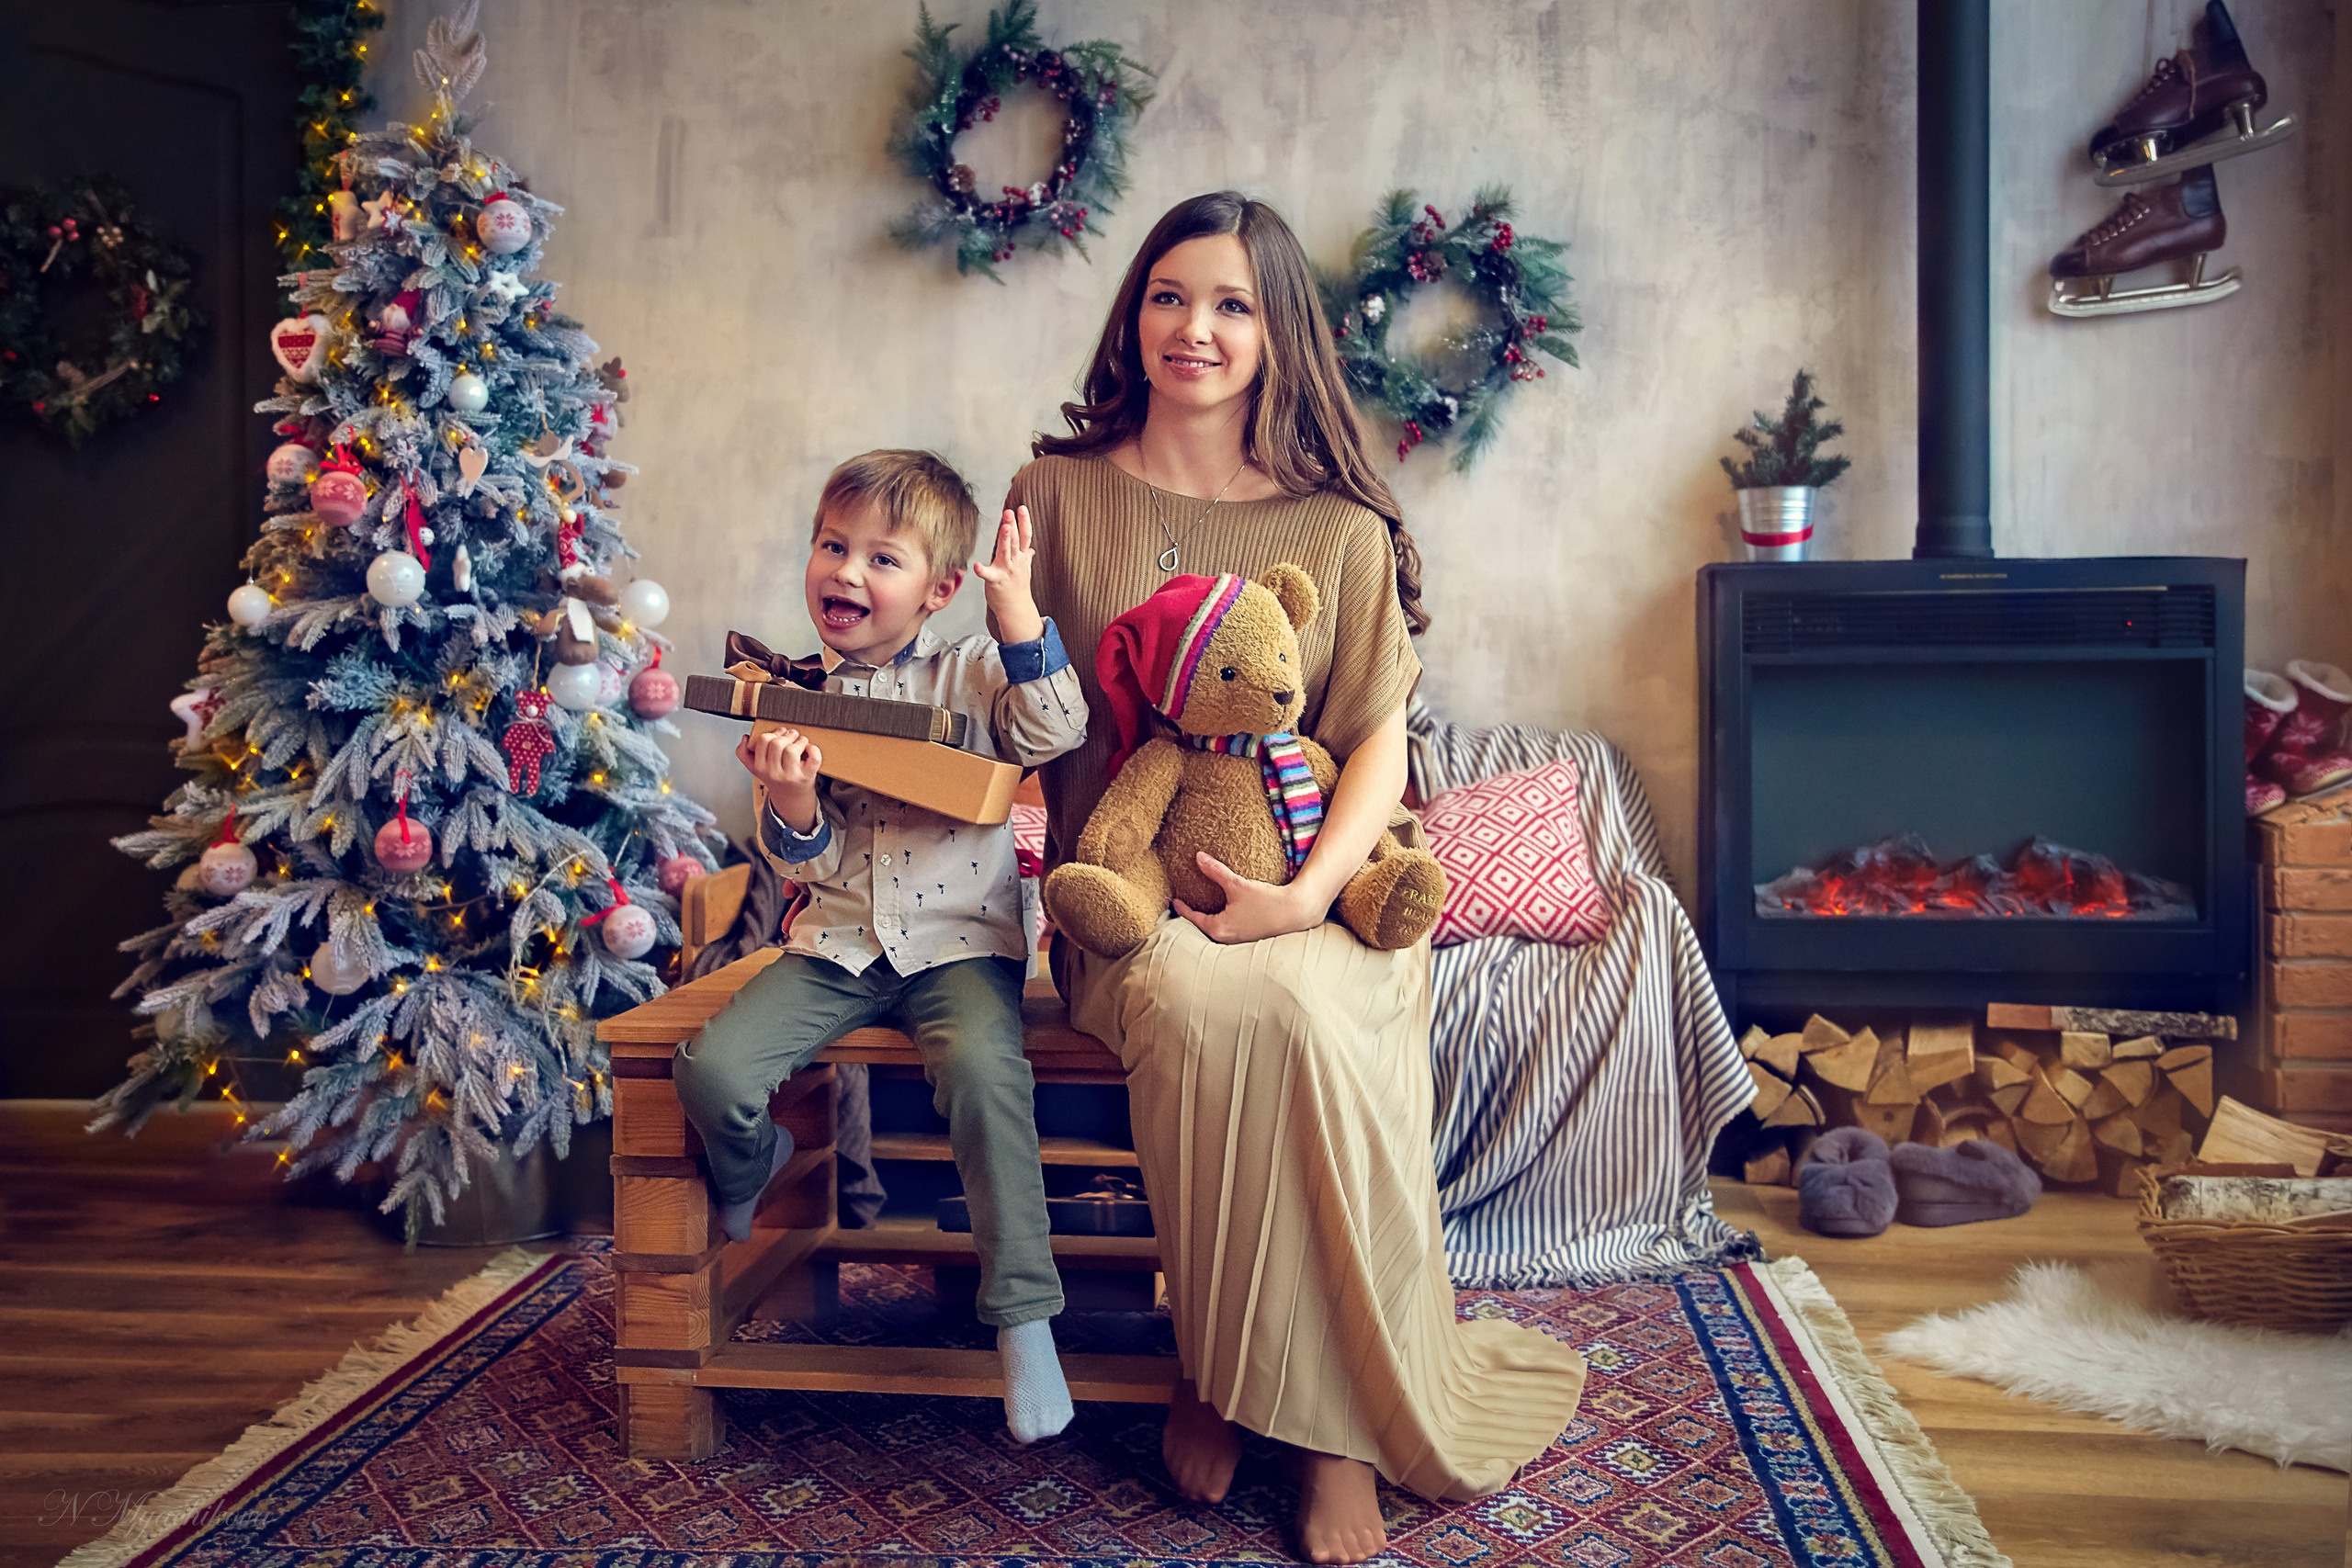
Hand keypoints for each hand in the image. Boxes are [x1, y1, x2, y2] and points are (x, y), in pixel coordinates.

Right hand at [736, 728, 821, 829]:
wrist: (791, 798)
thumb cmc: (776, 777)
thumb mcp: (755, 768)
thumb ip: (744, 753)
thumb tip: (746, 738)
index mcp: (760, 767)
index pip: (763, 741)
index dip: (773, 733)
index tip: (779, 734)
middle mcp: (774, 773)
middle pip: (777, 744)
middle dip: (786, 735)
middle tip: (792, 735)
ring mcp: (791, 776)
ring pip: (792, 750)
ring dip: (799, 741)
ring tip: (801, 742)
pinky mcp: (807, 776)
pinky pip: (813, 759)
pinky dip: (814, 749)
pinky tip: (810, 748)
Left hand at [974, 504, 1043, 644]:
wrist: (1016, 609)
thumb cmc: (1017, 589)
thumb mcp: (1024, 570)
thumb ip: (1025, 557)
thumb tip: (1031, 550)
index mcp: (1021, 557)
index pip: (1025, 536)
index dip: (1024, 522)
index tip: (1021, 508)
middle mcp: (1015, 562)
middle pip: (1016, 540)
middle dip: (1013, 525)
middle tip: (1010, 512)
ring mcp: (1006, 571)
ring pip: (1006, 552)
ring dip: (1006, 539)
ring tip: (1005, 527)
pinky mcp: (996, 581)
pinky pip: (989, 575)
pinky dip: (983, 570)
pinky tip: (976, 566)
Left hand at [1173, 852, 1321, 943]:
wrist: (1297, 912)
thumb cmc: (1266, 902)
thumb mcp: (1237, 885)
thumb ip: (1216, 872)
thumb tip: (1198, 857)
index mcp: (1218, 928)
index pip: (1192, 919)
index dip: (1182, 909)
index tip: (1175, 900)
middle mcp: (1226, 939)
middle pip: (1202, 928)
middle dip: (1193, 917)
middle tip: (1185, 906)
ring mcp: (1239, 941)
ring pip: (1216, 931)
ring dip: (1208, 921)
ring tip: (1203, 909)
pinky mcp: (1250, 939)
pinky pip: (1229, 931)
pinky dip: (1222, 922)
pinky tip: (1226, 914)